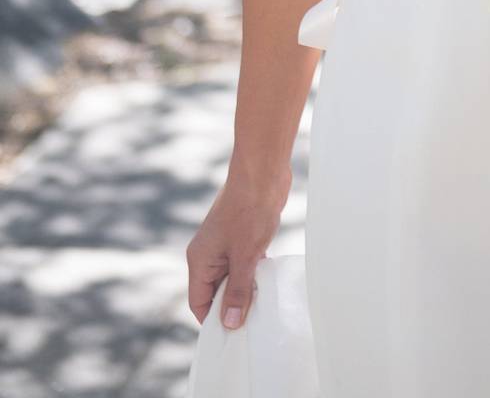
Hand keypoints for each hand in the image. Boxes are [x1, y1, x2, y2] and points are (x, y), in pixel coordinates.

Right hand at [186, 165, 290, 328]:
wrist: (262, 176)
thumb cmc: (250, 212)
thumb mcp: (246, 257)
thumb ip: (239, 290)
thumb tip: (230, 323)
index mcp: (199, 260)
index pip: (199, 302)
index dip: (212, 321)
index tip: (231, 336)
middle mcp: (207, 255)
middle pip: (214, 292)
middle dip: (232, 306)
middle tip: (253, 321)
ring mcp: (223, 246)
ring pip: (231, 278)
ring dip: (245, 289)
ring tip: (263, 303)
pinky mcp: (239, 238)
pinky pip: (243, 265)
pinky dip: (253, 274)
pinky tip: (268, 279)